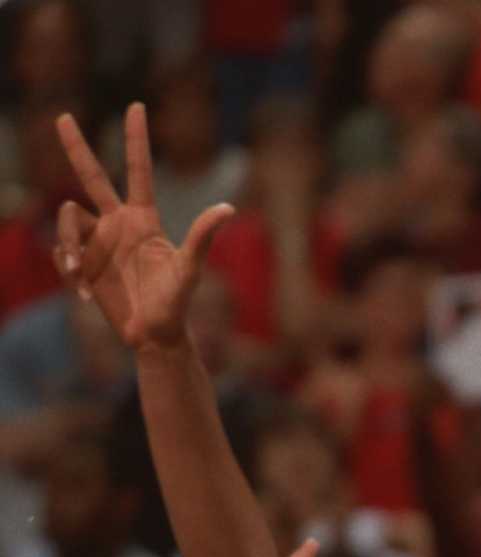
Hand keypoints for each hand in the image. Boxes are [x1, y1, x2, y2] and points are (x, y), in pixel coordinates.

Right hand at [53, 105, 234, 350]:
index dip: (137, 140)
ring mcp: (97, 240)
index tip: (137, 107)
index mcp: (143, 219)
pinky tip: (84, 293)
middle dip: (76, 147)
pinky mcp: (81, 260)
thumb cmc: (176, 304)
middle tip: (62, 116)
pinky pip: (61, 250)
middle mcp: (117, 223)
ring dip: (68, 243)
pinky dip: (68, 268)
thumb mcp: (190, 269)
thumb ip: (203, 236)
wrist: (154, 336)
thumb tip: (228, 207)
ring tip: (78, 274)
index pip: (138, 170)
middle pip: (92, 176)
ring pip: (67, 218)